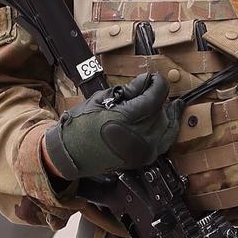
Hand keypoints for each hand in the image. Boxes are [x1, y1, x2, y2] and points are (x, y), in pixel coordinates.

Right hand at [43, 72, 180, 180]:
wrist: (70, 154)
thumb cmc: (80, 126)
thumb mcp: (101, 100)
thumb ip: (128, 91)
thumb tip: (146, 81)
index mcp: (125, 119)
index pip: (155, 97)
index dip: (158, 84)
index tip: (155, 78)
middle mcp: (138, 137)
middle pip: (162, 111)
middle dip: (159, 98)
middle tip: (152, 89)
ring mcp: (142, 151)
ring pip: (167, 127)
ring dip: (166, 114)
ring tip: (165, 104)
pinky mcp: (142, 160)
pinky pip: (164, 143)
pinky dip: (167, 130)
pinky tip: (167, 120)